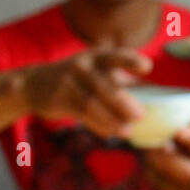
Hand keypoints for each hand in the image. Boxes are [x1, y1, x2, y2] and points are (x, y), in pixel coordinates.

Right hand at [22, 47, 152, 139]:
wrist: (34, 83)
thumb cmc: (78, 77)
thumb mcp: (96, 70)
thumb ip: (121, 80)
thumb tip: (156, 93)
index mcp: (96, 56)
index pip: (115, 56)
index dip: (131, 60)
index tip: (147, 68)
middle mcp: (82, 66)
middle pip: (103, 85)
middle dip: (123, 102)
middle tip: (141, 116)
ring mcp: (68, 83)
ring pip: (91, 104)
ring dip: (111, 119)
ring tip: (128, 131)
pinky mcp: (59, 100)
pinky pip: (81, 114)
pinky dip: (98, 125)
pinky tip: (111, 133)